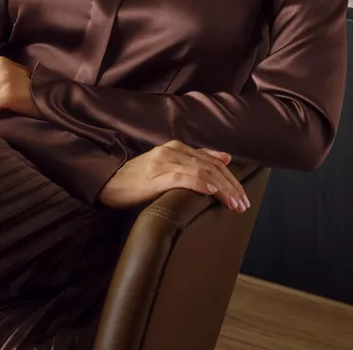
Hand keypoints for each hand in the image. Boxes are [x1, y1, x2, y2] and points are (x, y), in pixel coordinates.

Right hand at [97, 140, 250, 211]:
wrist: (109, 183)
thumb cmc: (139, 178)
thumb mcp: (169, 166)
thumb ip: (195, 161)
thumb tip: (226, 158)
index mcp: (176, 148)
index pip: (213, 162)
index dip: (231, 179)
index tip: (243, 196)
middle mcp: (172, 151)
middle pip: (210, 167)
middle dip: (231, 186)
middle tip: (243, 204)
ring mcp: (163, 162)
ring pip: (201, 172)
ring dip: (222, 189)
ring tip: (234, 204)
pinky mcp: (155, 175)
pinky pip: (182, 177)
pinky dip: (200, 183)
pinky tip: (211, 192)